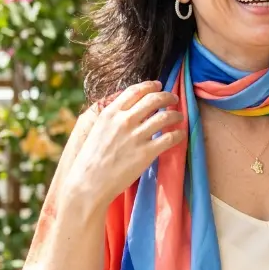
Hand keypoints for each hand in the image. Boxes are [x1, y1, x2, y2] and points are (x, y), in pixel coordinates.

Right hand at [68, 81, 185, 207]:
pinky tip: (180, 135)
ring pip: (165, 117)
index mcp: (110, 113)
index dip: (150, 86)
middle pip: (153, 99)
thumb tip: (128, 108)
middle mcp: (124, 121)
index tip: (158, 85)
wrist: (88, 184)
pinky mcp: (146, 153)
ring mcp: (136, 137)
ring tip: (179, 117)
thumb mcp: (96, 130)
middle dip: (167, 96)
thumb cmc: (90, 160)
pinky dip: (178, 134)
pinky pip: (169, 138)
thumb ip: (112, 117)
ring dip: (175, 115)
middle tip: (174, 99)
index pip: (135, 90)